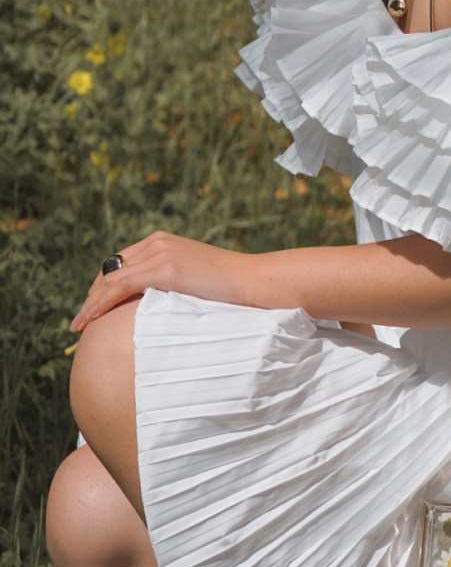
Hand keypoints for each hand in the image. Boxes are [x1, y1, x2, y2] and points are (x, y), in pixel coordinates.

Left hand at [70, 231, 247, 331]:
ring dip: (91, 302)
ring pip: (111, 278)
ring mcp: (161, 253)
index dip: (102, 286)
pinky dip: (101, 302)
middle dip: (92, 294)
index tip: (93, 307)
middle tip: (80, 319)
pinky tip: (91, 317)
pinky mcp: (165, 268)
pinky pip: (121, 286)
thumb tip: (159, 308)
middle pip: (110, 268)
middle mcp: (158, 242)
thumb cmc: (234, 291)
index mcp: (164, 242)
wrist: (257, 282)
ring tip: (79, 324)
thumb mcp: (197, 283)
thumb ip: (175, 286)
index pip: (121, 262)